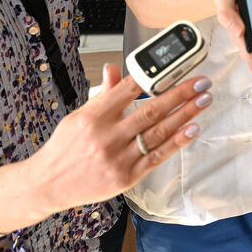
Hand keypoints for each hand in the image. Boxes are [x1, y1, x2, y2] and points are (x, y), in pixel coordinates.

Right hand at [0, 65, 211, 231]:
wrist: (48, 185)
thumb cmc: (64, 148)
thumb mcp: (79, 116)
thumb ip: (103, 94)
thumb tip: (115, 69)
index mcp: (94, 117)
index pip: (129, 89)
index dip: (155, 76)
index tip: (177, 67)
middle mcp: (107, 137)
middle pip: (151, 110)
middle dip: (181, 94)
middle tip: (201, 83)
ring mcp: (118, 158)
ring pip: (158, 132)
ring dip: (185, 115)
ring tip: (203, 100)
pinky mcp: (126, 177)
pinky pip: (157, 156)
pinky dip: (176, 142)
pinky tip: (191, 129)